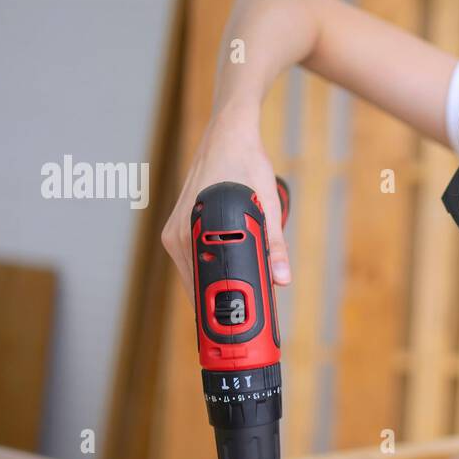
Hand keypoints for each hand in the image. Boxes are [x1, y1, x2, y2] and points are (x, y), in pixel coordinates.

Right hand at [161, 109, 288, 298]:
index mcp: (188, 232)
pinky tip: (232, 276)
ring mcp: (177, 230)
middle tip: (248, 317)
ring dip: (216, 286)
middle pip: (196, 284)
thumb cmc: (244, 164)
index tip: (236, 324)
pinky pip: (196, 258)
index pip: (199, 287)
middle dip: (220, 301)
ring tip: (244, 301)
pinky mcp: (183, 226)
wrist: (229, 134)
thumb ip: (274, 244)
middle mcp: (177, 234)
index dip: (219, 307)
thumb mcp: (266, 206)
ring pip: (195, 273)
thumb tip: (282, 278)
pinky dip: (213, 269)